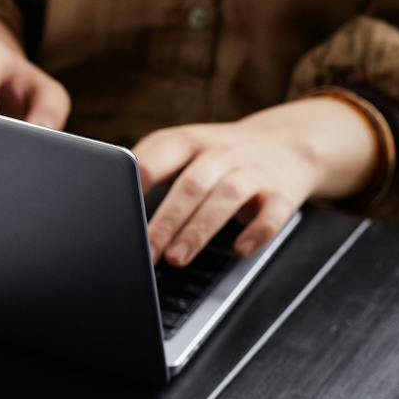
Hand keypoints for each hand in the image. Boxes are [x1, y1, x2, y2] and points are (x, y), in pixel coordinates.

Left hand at [134, 97, 379, 264]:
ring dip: (199, 230)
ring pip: (226, 198)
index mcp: (190, 141)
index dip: (136, 180)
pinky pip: (273, 213)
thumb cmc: (221, 155)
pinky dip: (257, 233)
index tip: (117, 208)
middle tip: (146, 250)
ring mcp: (254, 171)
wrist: (291, 142)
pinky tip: (239, 250)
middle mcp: (222, 153)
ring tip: (176, 258)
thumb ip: (152, 166)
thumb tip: (107, 202)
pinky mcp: (283, 192)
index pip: (158, 154)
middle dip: (166, 220)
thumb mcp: (186, 149)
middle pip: (191, 184)